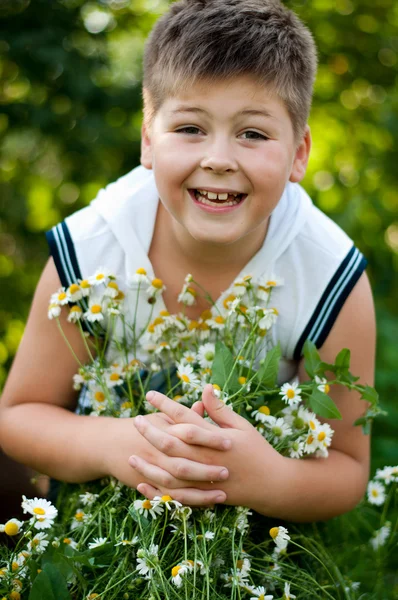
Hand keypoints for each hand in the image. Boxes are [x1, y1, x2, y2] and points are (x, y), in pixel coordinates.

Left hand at [131, 385, 286, 511]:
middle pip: (169, 443)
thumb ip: (220, 409)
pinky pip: (174, 496)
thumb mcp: (242, 425)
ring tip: (131, 454)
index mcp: (213, 438)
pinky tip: (141, 485)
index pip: (183, 417)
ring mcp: (202, 479)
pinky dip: (156, 492)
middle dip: (150, 431)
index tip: (150, 395)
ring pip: (167, 473)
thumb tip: (205, 387)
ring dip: (147, 463)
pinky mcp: (202, 496)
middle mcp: (205, 458)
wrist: (272, 484)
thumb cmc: (257, 450)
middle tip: (136, 420)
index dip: (165, 405)